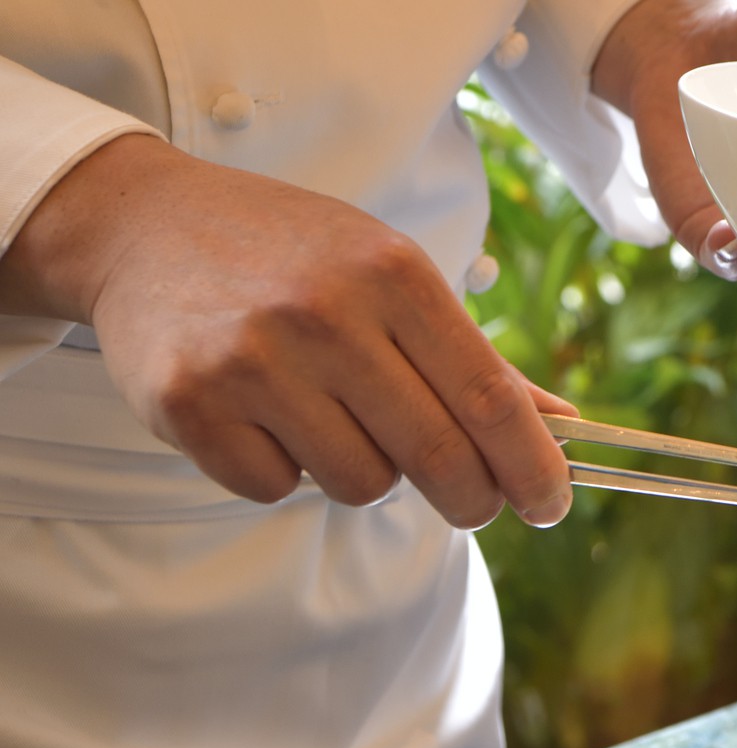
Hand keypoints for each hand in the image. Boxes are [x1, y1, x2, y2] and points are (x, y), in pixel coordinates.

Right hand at [0, 134, 576, 528]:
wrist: (145, 225)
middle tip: (474, 504)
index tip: (552, 506)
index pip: (490, 401)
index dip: (533, 468)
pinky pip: (277, 489)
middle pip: (438, 457)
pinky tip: (270, 419)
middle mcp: (325, 316)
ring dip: (367, 473)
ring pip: (361, 484)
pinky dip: (286, 472)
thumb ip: (476, 360)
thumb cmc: (295, 256)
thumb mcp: (395, 275)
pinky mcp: (190, 407)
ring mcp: (252, 363)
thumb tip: (564, 429)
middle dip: (471, 498)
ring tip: (340, 420)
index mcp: (393, 274)